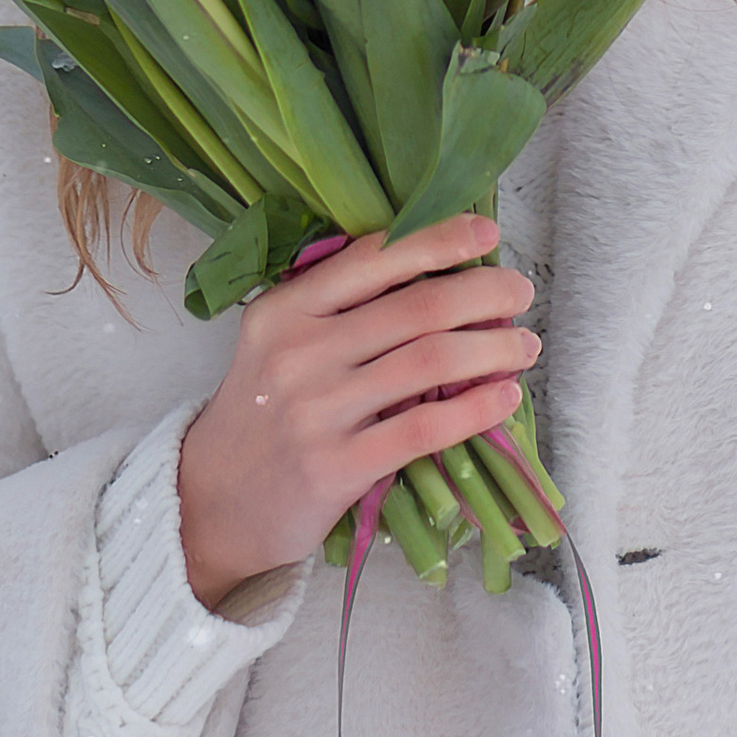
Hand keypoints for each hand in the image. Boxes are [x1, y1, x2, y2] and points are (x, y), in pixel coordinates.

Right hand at [176, 215, 537, 609]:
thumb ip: (339, 310)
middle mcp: (300, 352)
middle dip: (484, 291)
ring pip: (430, 361)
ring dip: (493, 347)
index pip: (373, 257)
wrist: (211, 502)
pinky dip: (475, 408)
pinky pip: (425, 428)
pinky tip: (505, 398)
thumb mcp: (278, 343)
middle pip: (416, 306)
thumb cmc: (262, 412)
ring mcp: (318, 411)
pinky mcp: (338, 467)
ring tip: (524, 345)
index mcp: (285, 309)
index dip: (438, 239)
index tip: (486, 233)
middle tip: (520, 292)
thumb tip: (438, 275)